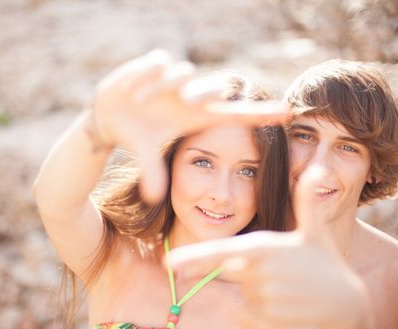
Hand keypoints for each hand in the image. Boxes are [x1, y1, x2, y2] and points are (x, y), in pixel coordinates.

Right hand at [92, 50, 288, 202]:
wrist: (109, 115)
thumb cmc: (135, 134)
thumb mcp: (145, 153)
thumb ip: (152, 173)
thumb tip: (153, 198)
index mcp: (193, 117)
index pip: (234, 115)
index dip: (259, 114)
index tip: (287, 112)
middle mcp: (187, 97)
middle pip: (212, 89)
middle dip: (205, 91)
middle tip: (187, 101)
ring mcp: (172, 80)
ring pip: (181, 72)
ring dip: (160, 87)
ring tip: (138, 101)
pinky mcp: (154, 66)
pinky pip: (159, 62)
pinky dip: (146, 73)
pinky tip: (132, 88)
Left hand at [168, 166, 371, 328]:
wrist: (345, 301)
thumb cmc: (325, 260)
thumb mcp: (315, 229)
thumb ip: (306, 200)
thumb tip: (317, 168)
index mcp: (265, 247)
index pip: (222, 252)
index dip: (195, 257)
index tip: (170, 263)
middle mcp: (259, 271)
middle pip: (224, 269)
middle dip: (197, 267)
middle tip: (171, 267)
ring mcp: (263, 295)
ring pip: (242, 286)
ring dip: (253, 282)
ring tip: (284, 279)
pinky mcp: (268, 315)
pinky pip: (252, 304)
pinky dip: (262, 300)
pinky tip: (285, 296)